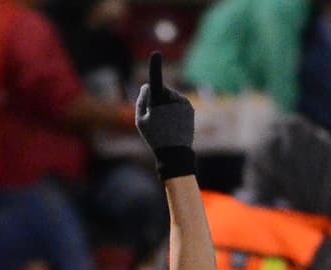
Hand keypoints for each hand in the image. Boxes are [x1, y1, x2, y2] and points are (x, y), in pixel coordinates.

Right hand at [134, 53, 195, 178]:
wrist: (175, 153)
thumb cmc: (154, 137)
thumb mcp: (140, 121)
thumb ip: (141, 100)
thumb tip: (147, 85)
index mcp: (158, 103)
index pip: (155, 81)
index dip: (155, 66)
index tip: (156, 54)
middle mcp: (173, 100)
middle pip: (161, 89)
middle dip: (157, 98)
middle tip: (155, 118)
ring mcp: (183, 103)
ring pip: (170, 95)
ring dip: (166, 104)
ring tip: (166, 122)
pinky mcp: (190, 106)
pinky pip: (179, 101)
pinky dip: (175, 108)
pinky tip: (174, 122)